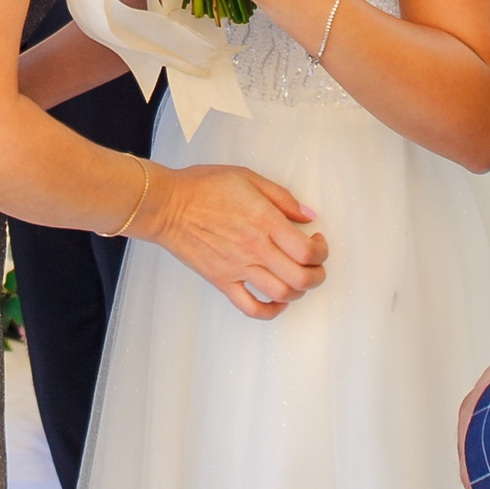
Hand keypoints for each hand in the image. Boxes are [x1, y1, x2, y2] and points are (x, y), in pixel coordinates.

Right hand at [136, 162, 327, 320]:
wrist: (167, 205)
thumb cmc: (203, 186)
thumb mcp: (248, 177)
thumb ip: (282, 197)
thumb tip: (308, 215)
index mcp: (265, 221)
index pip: (307, 250)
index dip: (321, 250)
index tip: (317, 241)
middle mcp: (256, 249)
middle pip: (301, 278)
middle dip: (317, 275)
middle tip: (316, 266)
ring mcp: (238, 268)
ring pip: (281, 294)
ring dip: (299, 292)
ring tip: (298, 279)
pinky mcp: (222, 281)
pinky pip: (250, 308)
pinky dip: (270, 311)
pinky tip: (277, 302)